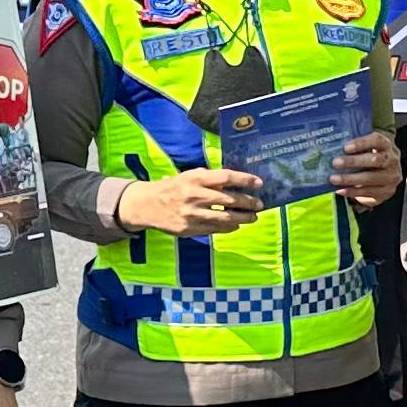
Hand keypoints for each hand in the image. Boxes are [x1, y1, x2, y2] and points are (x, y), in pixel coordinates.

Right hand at [121, 167, 268, 236]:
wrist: (146, 205)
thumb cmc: (172, 187)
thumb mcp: (189, 176)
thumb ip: (210, 179)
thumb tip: (236, 183)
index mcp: (195, 178)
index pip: (226, 177)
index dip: (245, 180)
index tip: (259, 183)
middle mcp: (194, 195)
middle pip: (229, 199)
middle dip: (248, 202)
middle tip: (260, 204)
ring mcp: (191, 214)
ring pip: (225, 218)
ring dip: (242, 218)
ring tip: (252, 217)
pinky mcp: (189, 229)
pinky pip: (214, 229)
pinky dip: (228, 228)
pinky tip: (235, 225)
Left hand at [329, 132, 402, 205]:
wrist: (386, 175)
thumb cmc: (369, 158)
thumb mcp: (366, 149)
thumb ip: (354, 147)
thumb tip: (330, 146)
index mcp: (386, 145)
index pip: (377, 140)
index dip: (362, 143)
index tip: (345, 147)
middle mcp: (392, 161)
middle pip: (375, 160)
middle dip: (353, 161)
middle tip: (335, 163)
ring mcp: (391, 178)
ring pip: (371, 178)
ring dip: (350, 179)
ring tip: (334, 179)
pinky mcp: (386, 192)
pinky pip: (368, 192)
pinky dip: (352, 191)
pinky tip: (340, 190)